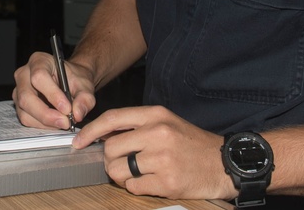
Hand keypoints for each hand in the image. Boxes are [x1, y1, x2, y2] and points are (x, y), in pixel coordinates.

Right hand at [12, 51, 95, 129]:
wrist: (70, 82)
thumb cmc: (74, 79)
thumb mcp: (85, 85)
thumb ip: (84, 98)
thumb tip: (77, 114)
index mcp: (39, 61)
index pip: (39, 77)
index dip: (52, 95)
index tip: (67, 109)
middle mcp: (24, 74)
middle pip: (27, 97)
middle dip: (46, 114)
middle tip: (65, 122)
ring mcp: (19, 90)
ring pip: (25, 112)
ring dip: (45, 122)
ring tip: (63, 122)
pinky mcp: (19, 105)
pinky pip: (26, 119)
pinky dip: (42, 125)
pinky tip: (55, 122)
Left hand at [71, 105, 234, 200]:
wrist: (223, 163)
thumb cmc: (192, 144)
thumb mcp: (167, 123)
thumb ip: (138, 126)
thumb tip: (104, 135)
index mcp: (156, 115)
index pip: (113, 119)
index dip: (91, 131)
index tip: (79, 142)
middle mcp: (158, 134)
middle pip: (111, 149)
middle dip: (110, 160)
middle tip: (122, 162)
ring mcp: (162, 158)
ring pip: (118, 171)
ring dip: (122, 176)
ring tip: (139, 173)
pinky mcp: (167, 181)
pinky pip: (133, 187)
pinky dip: (137, 187)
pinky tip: (152, 181)